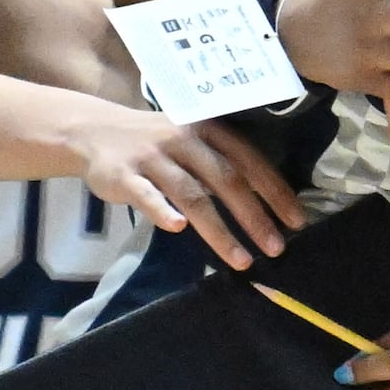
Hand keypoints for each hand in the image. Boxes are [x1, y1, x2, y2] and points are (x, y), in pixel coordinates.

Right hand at [62, 114, 300, 270]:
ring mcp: (152, 156)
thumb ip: (221, 165)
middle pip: (226, 179)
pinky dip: (162, 210)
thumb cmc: (155, 142)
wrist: (93, 131)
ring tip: (241, 260)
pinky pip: (146, 194)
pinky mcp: (123, 174)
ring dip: (220, 230)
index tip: (296, 221)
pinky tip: (178, 229)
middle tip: (276, 248)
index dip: (275, 191)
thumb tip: (266, 205)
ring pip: (192, 194)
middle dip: (254, 217)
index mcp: (208, 129)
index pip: (249, 161)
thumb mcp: (191, 140)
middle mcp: (184, 138)